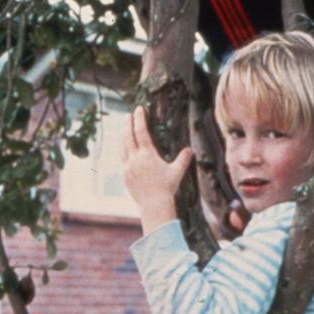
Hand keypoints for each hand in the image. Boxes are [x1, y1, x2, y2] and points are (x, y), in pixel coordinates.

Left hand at [122, 106, 193, 233]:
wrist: (154, 204)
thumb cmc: (167, 187)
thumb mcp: (177, 171)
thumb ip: (184, 159)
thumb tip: (191, 149)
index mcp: (148, 154)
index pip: (141, 132)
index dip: (139, 119)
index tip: (138, 109)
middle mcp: (135, 158)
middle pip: (128, 136)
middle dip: (128, 124)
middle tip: (128, 115)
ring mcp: (128, 167)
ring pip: (123, 147)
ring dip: (124, 136)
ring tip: (124, 130)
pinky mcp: (125, 175)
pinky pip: (122, 159)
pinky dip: (123, 150)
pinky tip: (125, 149)